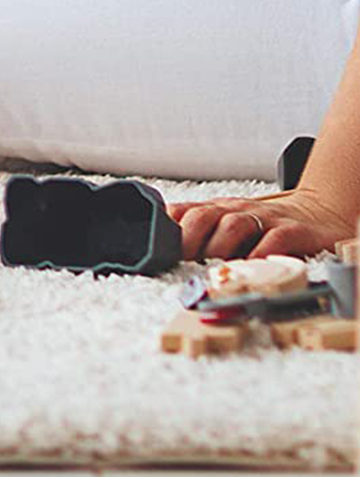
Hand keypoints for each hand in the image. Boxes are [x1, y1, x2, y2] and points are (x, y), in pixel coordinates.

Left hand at [168, 185, 352, 261]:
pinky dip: (262, 253)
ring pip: (235, 224)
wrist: (318, 211)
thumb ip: (205, 235)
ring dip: (221, 245)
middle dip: (189, 237)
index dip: (167, 228)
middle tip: (184, 259)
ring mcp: (265, 219)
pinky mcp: (293, 230)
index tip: (157, 247)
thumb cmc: (267, 224)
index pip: (184, 211)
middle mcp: (237, 211)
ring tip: (216, 266)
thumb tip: (169, 252)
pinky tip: (255, 266)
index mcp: (218, 210)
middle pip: (204, 216)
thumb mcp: (231, 225)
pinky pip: (275, 238)